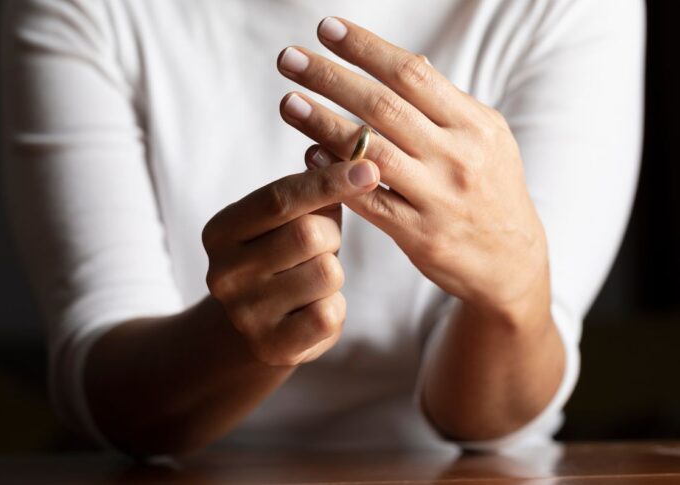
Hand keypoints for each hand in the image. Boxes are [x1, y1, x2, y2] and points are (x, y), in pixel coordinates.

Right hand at [202, 159, 379, 365]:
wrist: (252, 329)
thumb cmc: (278, 259)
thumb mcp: (283, 222)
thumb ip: (310, 191)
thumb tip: (356, 156)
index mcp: (221, 231)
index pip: (278, 199)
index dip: (327, 181)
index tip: (368, 168)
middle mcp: (224, 273)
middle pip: (308, 234)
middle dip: (331, 234)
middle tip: (321, 245)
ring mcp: (245, 313)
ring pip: (326, 273)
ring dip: (333, 272)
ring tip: (312, 279)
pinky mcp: (272, 346)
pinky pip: (330, 313)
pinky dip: (334, 306)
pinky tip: (314, 308)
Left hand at [277, 17, 549, 322]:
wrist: (511, 261)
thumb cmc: (491, 189)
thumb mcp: (486, 138)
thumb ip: (446, 105)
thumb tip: (409, 62)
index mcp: (474, 125)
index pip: (412, 74)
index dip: (366, 48)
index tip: (327, 28)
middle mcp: (457, 158)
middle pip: (384, 107)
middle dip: (331, 78)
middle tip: (289, 59)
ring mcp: (438, 199)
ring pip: (371, 153)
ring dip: (323, 124)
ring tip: (288, 102)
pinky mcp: (420, 236)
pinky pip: (370, 202)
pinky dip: (337, 177)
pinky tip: (310, 154)